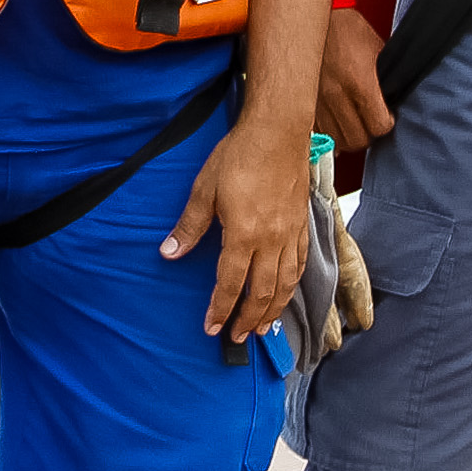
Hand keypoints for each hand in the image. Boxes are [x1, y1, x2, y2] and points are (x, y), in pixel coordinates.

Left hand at [163, 122, 309, 345]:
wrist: (278, 132)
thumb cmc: (239, 156)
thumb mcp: (204, 189)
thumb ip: (189, 225)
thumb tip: (169, 252)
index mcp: (244, 234)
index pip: (231, 283)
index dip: (221, 309)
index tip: (213, 328)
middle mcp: (272, 241)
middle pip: (262, 292)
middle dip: (248, 318)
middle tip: (238, 338)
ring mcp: (291, 234)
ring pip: (286, 284)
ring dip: (274, 309)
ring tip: (263, 327)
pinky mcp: (302, 224)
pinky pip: (300, 264)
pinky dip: (293, 285)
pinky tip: (286, 292)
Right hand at [317, 10, 394, 146]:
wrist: (316, 17)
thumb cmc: (348, 29)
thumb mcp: (378, 50)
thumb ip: (386, 78)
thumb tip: (395, 98)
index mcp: (359, 83)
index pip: (379, 126)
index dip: (387, 123)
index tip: (387, 116)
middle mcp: (336, 96)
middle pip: (357, 139)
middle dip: (368, 133)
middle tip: (370, 120)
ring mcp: (317, 100)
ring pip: (336, 139)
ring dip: (347, 134)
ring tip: (353, 122)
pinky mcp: (304, 100)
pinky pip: (317, 130)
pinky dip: (328, 131)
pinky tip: (335, 122)